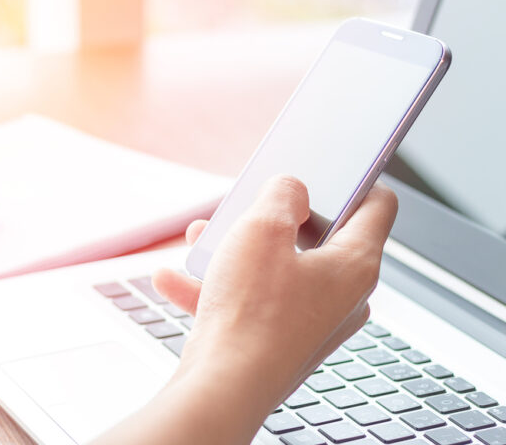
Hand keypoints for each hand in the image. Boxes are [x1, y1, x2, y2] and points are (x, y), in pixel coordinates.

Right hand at [95, 175, 397, 444]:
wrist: (223, 387)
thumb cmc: (251, 314)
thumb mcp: (262, 229)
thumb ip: (281, 193)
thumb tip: (290, 189)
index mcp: (355, 265)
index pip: (376, 206)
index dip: (355, 177)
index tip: (330, 165)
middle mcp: (340, 296)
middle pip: (318, 236)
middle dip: (273, 216)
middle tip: (249, 203)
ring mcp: (309, 321)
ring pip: (277, 268)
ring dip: (237, 250)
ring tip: (202, 240)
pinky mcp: (278, 340)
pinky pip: (251, 300)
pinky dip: (219, 286)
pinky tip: (176, 278)